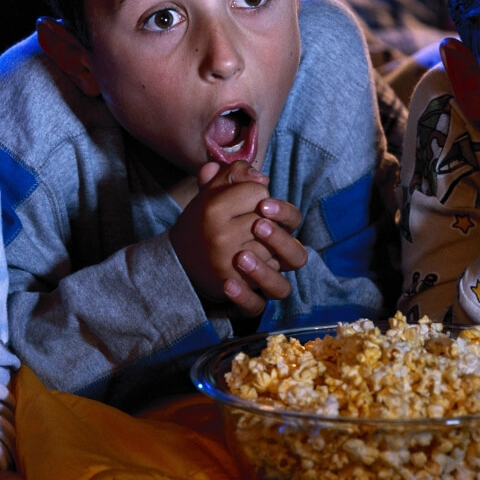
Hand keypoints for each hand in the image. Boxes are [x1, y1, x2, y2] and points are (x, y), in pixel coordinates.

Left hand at [170, 161, 294, 315]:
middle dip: (280, 240)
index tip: (263, 204)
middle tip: (257, 226)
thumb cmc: (207, 223)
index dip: (284, 213)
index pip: (293, 222)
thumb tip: (253, 173)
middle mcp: (274, 259)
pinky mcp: (247, 301)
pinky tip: (227, 285)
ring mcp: (262, 282)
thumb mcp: (214, 195)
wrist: (181, 255)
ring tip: (241, 257)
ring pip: (282, 287)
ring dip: (265, 272)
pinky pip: (254, 307)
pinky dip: (244, 298)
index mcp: (273, 231)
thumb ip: (227, 178)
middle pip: (298, 256)